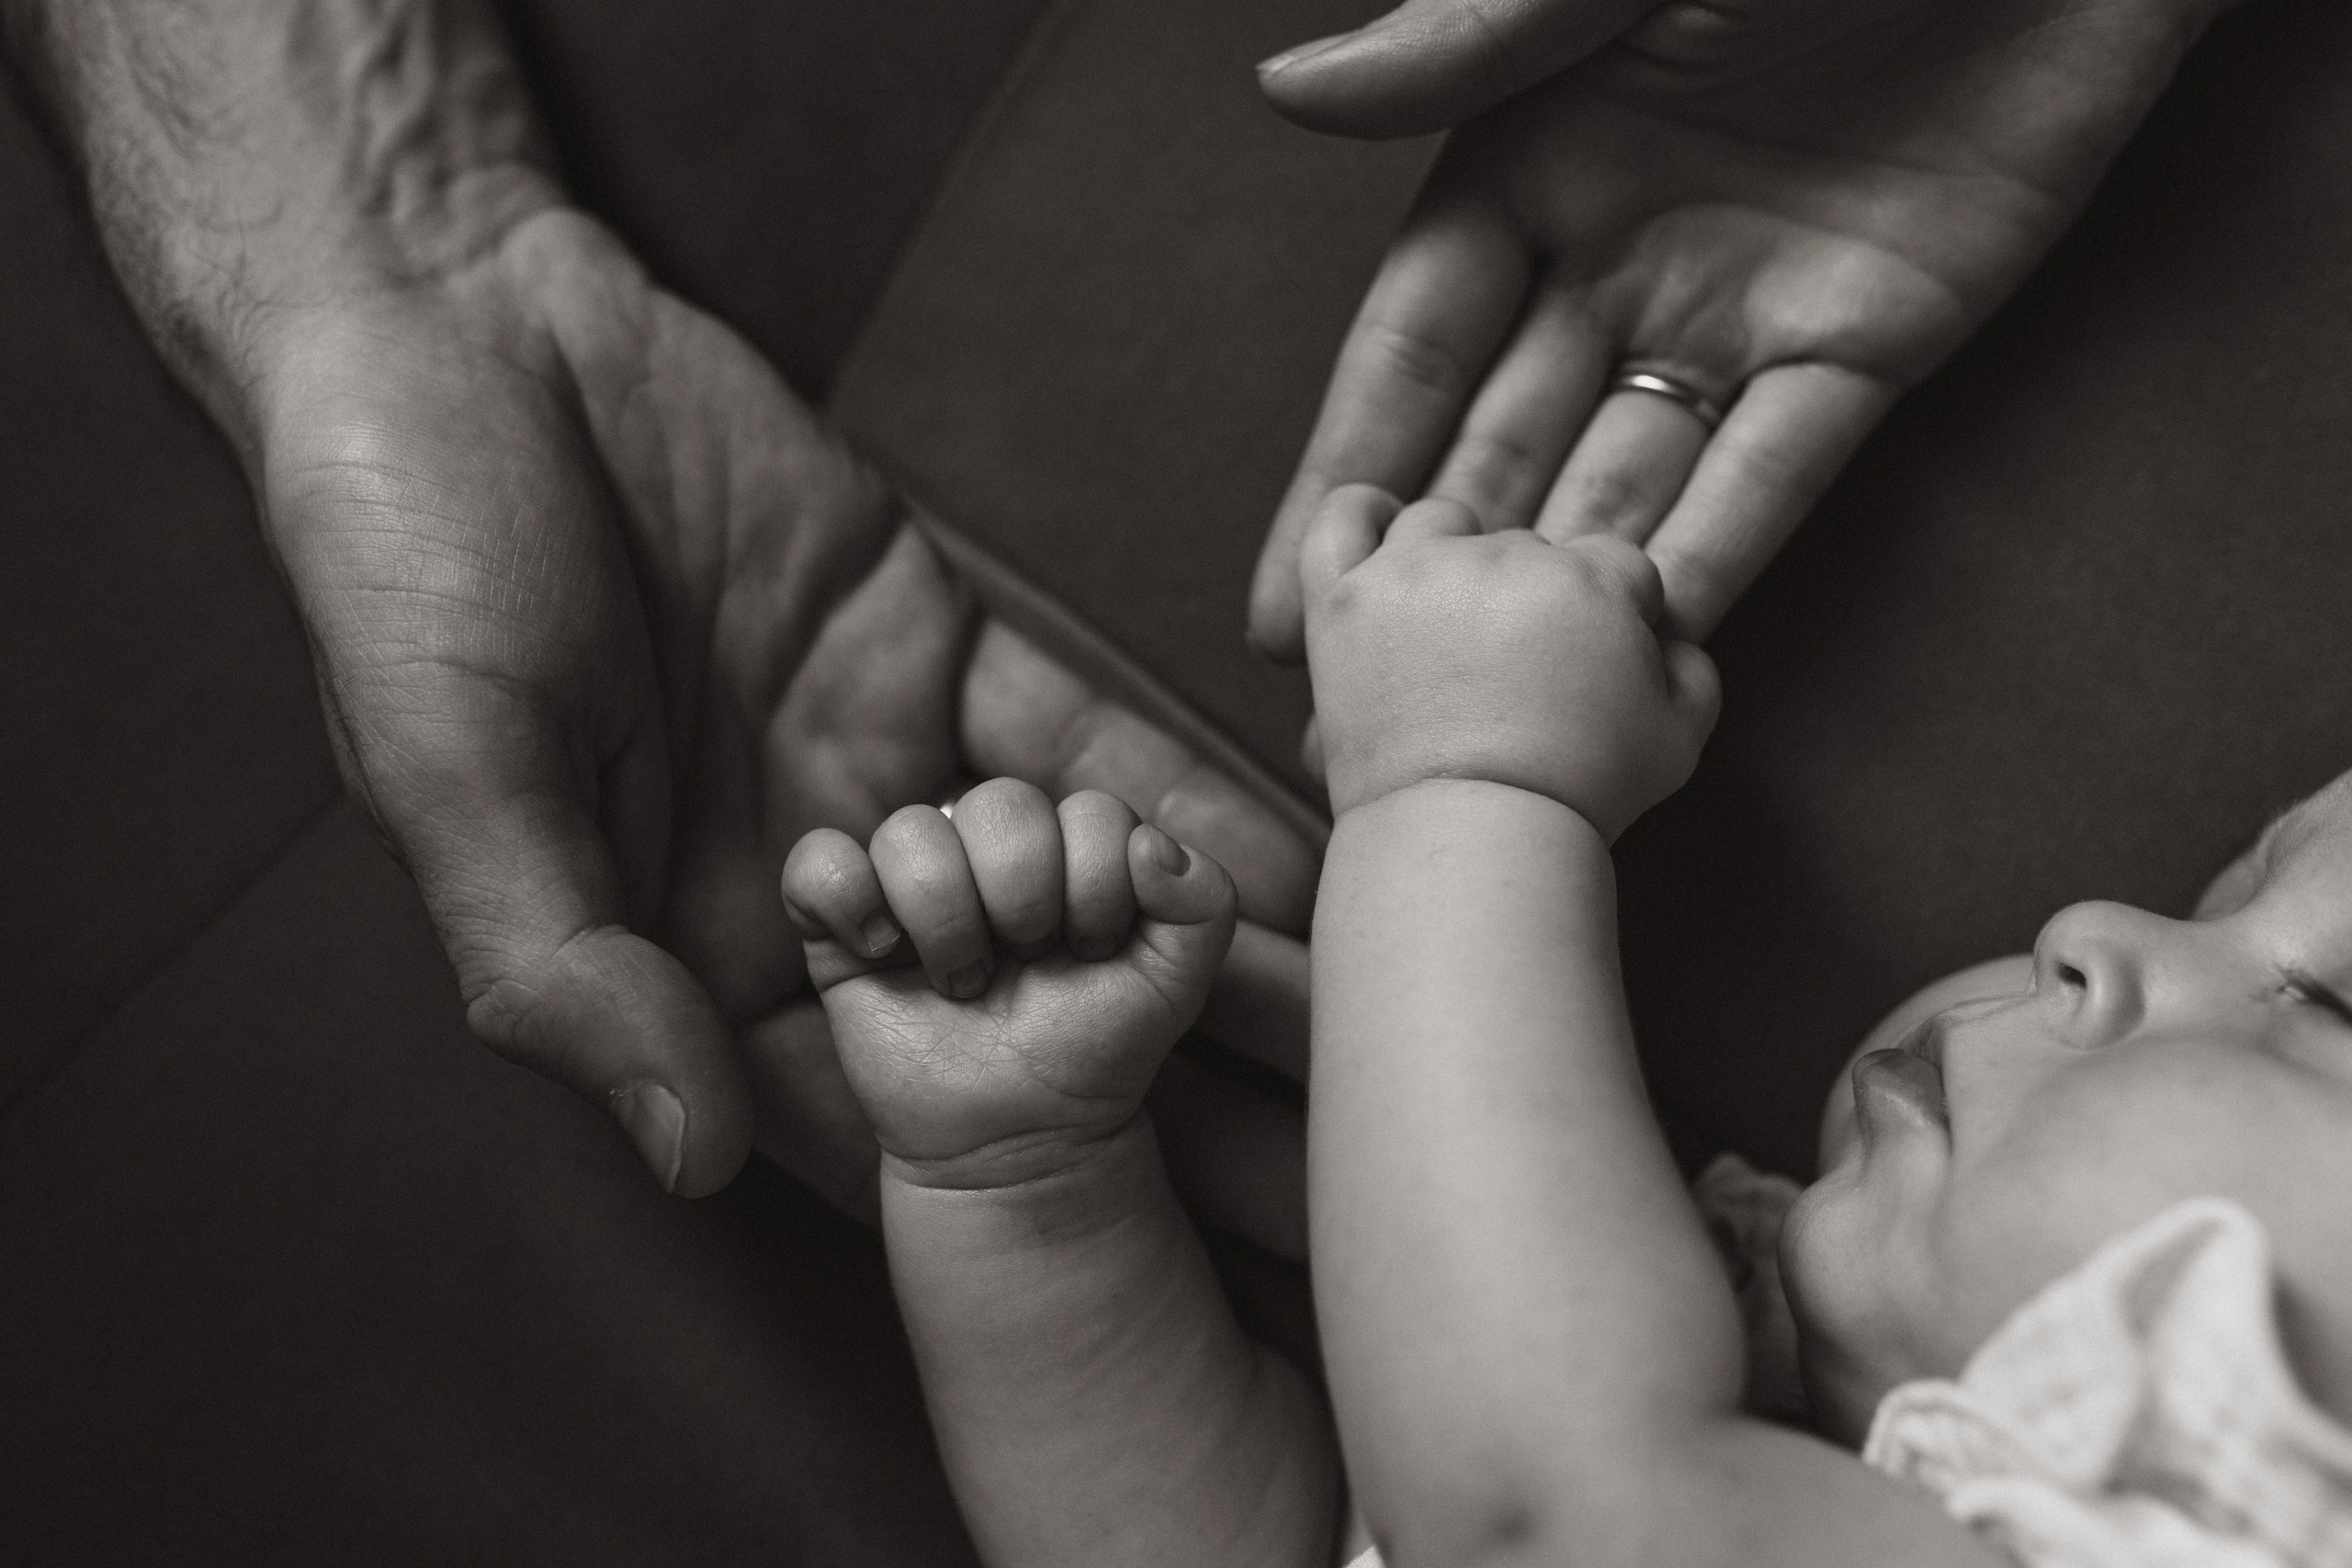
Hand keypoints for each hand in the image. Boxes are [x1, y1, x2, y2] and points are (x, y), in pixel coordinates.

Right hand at [252, 210, 1313, 1201]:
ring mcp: (880, 756)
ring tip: (1356, 1039)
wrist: (465, 320)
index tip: (1144, 1283)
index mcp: (675, 944)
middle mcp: (800, 874)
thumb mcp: (454, 771)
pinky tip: (1291, 859)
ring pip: (1060, 885)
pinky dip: (1177, 793)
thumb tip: (690, 1160)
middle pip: (996, 1020)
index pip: (853, 1109)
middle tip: (1310, 1191)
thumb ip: (563, 966)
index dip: (991, 1188)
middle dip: (1141, 1102)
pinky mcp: (933, 637)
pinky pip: (1078, 731)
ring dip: (1193, 957)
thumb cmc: (403, 554)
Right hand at [784, 781, 1236, 1179]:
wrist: (1020, 1139)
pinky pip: (816, 863)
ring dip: (948, 917)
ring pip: (910, 829)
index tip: (1098, 952)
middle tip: (1029, 965)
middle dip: (1028, 896)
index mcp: (1066, 844)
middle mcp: (985, 848)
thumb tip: (1153, 846)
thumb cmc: (1094, 1052)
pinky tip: (883, 951)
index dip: (1101, 885)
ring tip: (965, 983)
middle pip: (999, 802)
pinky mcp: (840, 927)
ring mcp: (909, 883)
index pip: (1089, 809)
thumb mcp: (1176, 986)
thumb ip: (1205, 906)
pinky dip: (847, 896)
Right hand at [1252, 0, 2227, 651]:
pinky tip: (1646, 650)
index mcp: (1536, 152)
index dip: (1348, 477)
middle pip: (1503, 444)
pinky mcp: (1877, 333)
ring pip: (1629, 478)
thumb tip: (1291, 91)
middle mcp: (1624, 248)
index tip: (1284, 602)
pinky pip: (1783, 468)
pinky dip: (1722, 555)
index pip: (1416, 348)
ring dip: (1558, 598)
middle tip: (1359, 713)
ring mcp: (1747, 303)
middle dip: (1437, 581)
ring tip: (1486, 721)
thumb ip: (1469, 39)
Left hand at [1300, 487, 1716, 832]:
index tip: (1588, 661)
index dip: (1610, 608)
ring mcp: (1418, 571)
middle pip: (1522, 544)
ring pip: (1438, 523)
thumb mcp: (1676, 743)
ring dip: (1452, 559)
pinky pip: (1341, 521)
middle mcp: (1504, 554)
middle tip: (1511, 671)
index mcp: (1592, 578)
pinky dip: (1356, 515)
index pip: (1611, 560)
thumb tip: (1672, 641)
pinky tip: (1375, 537)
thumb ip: (1693, 676)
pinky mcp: (1346, 597)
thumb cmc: (1577, 795)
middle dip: (1528, 597)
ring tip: (1450, 626)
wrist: (1472, 833)